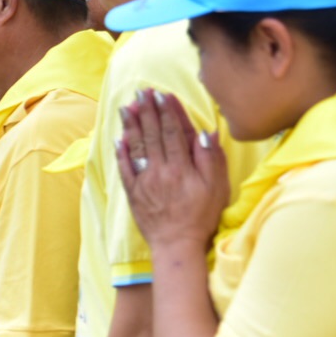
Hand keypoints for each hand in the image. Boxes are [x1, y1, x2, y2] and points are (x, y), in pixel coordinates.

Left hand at [116, 90, 228, 250]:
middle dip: (148, 110)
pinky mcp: (133, 192)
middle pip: (153, 134)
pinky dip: (121, 152)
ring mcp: (144, 180)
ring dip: (132, 125)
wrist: (176, 244)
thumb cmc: (201, 216)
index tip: (163, 94)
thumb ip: (211, 159)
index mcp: (182, 167)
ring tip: (127, 106)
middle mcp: (161, 170)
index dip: (169, 111)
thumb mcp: (216, 188)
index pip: (174, 132)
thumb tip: (207, 132)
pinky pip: (124, 168)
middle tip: (142, 91)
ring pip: (137, 146)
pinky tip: (119, 137)